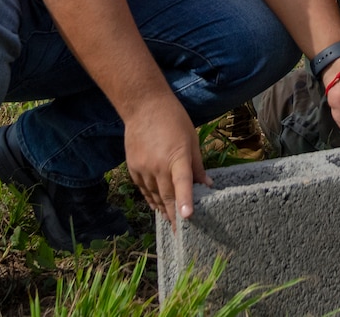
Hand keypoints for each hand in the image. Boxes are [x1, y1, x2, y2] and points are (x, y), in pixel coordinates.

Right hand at [123, 95, 207, 225]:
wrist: (143, 106)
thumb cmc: (174, 120)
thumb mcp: (191, 139)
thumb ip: (197, 165)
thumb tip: (207, 186)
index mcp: (176, 157)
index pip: (183, 182)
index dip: (185, 200)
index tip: (187, 218)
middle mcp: (158, 166)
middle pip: (167, 197)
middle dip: (175, 216)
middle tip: (181, 233)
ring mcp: (143, 168)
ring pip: (154, 196)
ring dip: (163, 210)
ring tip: (171, 222)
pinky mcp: (133, 168)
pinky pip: (144, 190)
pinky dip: (151, 199)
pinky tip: (157, 206)